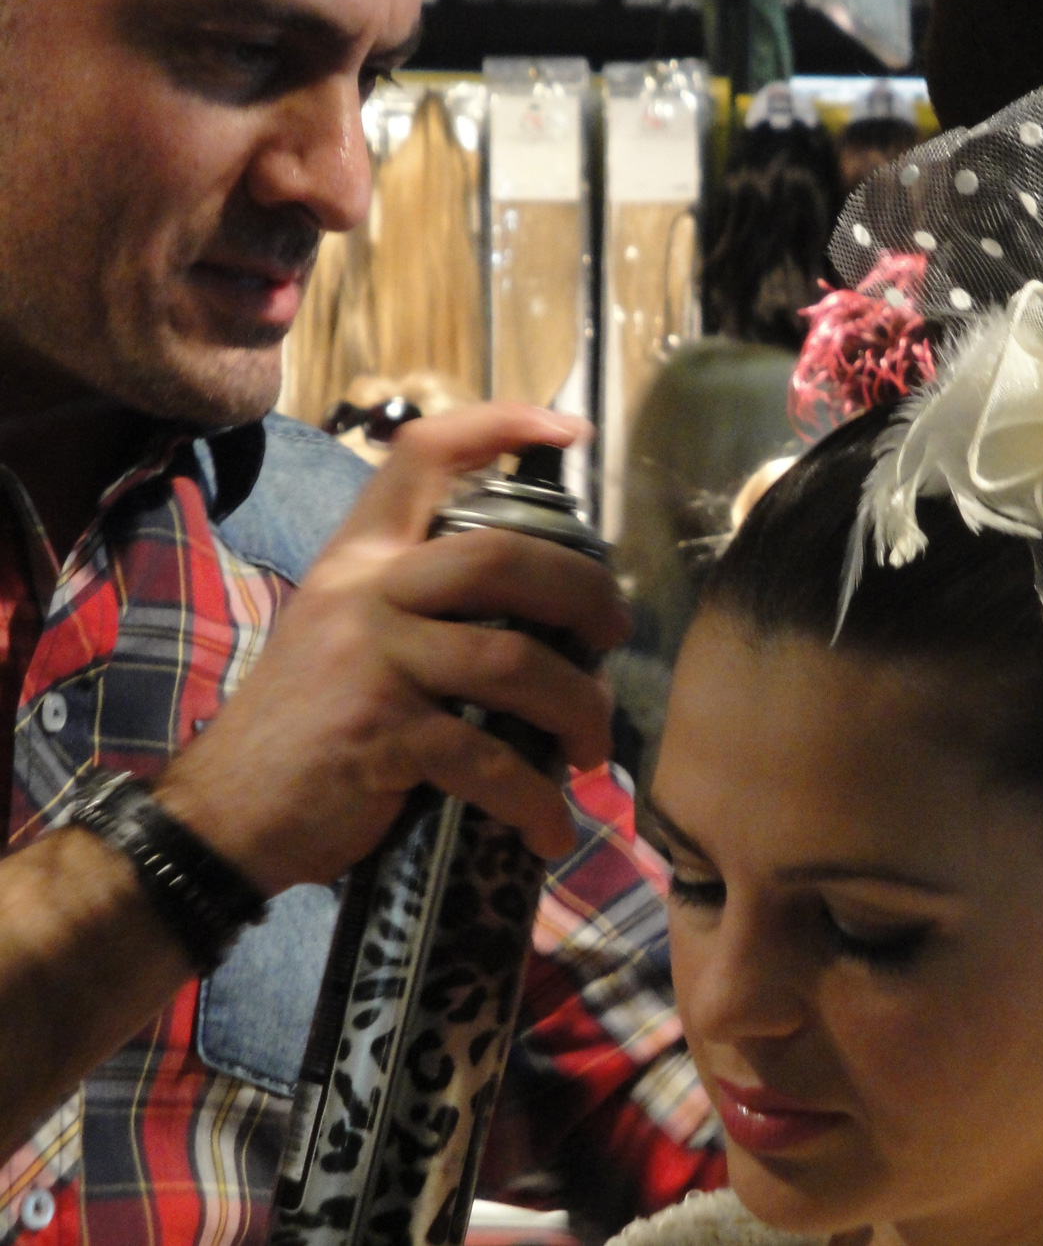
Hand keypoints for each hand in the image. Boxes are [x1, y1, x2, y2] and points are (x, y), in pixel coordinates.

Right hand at [154, 403, 630, 894]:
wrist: (220, 818)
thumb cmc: (308, 727)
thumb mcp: (348, 636)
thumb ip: (422, 606)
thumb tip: (545, 613)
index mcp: (360, 558)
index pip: (424, 454)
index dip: (503, 425)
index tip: (571, 431)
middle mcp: (365, 593)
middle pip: (502, 556)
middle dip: (584, 594)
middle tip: (614, 635)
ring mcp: (371, 662)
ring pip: (514, 661)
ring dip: (578, 710)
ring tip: (592, 748)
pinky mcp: (380, 736)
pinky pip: (489, 760)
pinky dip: (534, 799)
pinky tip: (548, 826)